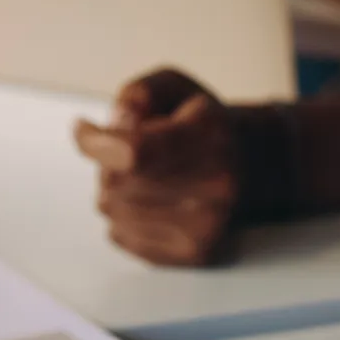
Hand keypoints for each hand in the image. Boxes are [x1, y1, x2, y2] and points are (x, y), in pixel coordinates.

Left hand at [75, 69, 238, 266]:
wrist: (253, 164)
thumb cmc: (201, 124)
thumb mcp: (173, 87)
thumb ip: (139, 93)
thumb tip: (116, 123)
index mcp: (210, 133)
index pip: (133, 151)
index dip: (96, 142)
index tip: (85, 130)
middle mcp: (217, 182)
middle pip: (115, 182)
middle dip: (108, 164)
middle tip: (131, 153)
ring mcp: (209, 224)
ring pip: (113, 211)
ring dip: (115, 192)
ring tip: (145, 177)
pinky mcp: (197, 252)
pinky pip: (121, 236)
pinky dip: (123, 217)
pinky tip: (151, 202)